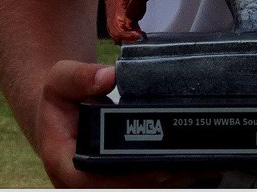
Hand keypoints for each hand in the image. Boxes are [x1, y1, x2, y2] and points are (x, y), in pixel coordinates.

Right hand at [37, 61, 210, 187]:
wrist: (61, 110)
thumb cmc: (60, 97)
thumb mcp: (60, 79)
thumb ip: (79, 77)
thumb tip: (109, 77)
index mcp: (66, 164)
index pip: (95, 180)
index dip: (128, 178)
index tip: (158, 167)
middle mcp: (84, 181)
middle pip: (123, 188)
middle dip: (156, 178)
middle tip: (189, 165)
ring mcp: (102, 182)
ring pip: (137, 188)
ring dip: (166, 179)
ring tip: (196, 165)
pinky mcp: (117, 178)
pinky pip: (142, 181)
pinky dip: (165, 174)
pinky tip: (189, 165)